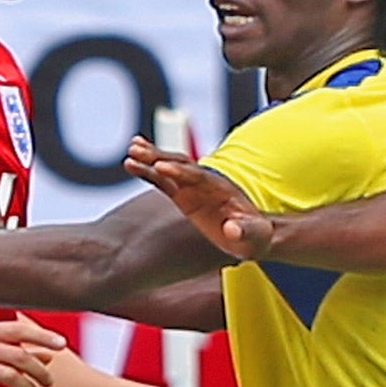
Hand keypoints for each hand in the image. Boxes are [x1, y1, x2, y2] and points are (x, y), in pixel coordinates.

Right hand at [123, 139, 272, 258]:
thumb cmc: (256, 235)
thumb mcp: (255, 236)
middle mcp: (206, 183)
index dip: (180, 172)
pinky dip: (147, 172)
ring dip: (150, 159)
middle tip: (136, 150)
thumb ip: (244, 231)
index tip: (160, 168)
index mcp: (222, 189)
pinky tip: (130, 163)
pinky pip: (162, 182)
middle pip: (181, 165)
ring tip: (130, 150)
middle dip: (160, 158)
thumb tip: (231, 229)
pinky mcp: (183, 196)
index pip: (198, 177)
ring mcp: (193, 188)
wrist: (252, 234)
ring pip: (169, 169)